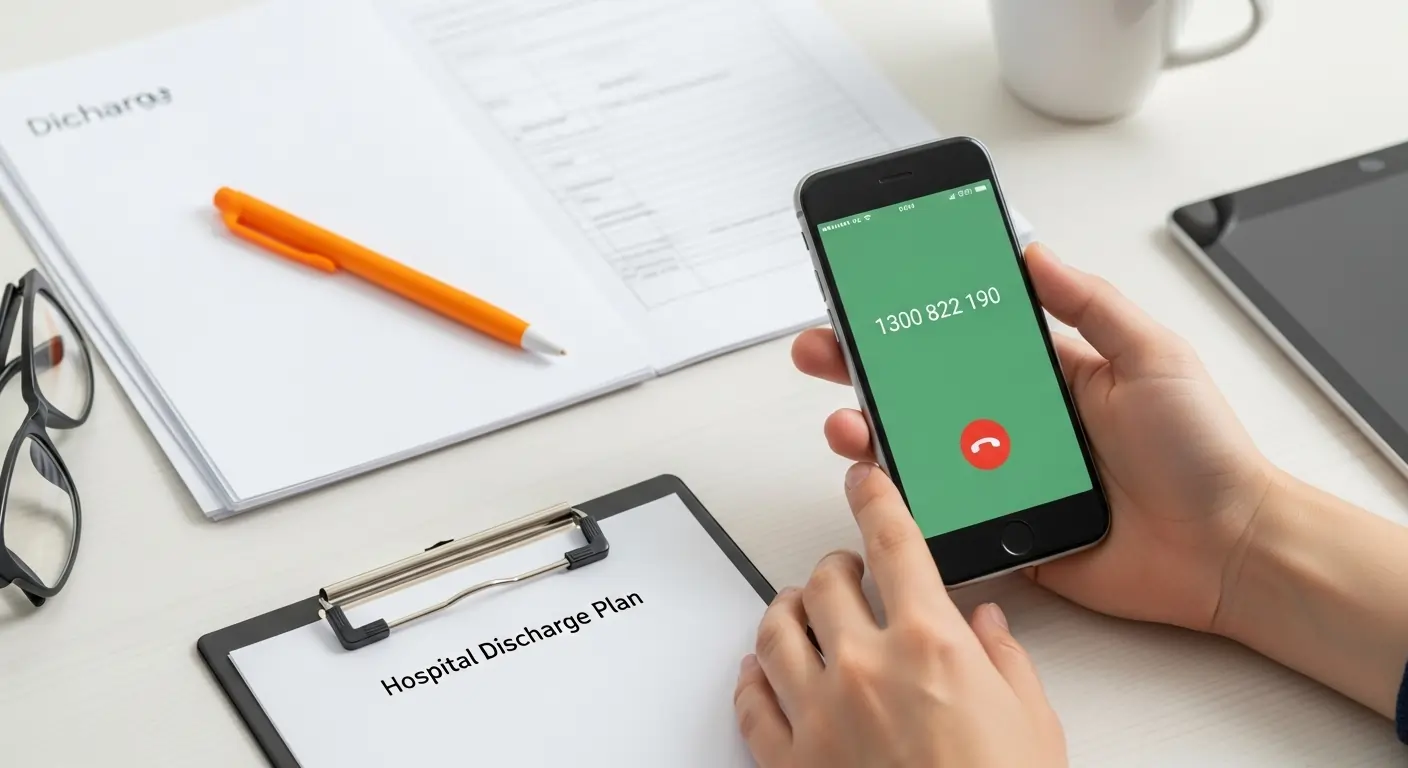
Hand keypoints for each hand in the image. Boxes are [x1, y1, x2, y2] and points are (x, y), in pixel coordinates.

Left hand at [734, 464, 1065, 766]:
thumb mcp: (1032, 723)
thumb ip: (1006, 660)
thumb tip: (988, 625)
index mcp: (929, 644)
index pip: (893, 541)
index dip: (875, 498)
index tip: (864, 480)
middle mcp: (864, 667)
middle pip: (823, 581)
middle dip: (834, 566)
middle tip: (845, 571)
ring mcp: (819, 714)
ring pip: (774, 630)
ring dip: (786, 611)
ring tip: (800, 612)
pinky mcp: (788, 762)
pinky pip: (751, 700)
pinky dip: (752, 677)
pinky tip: (763, 672)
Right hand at [792, 243, 1276, 632]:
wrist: (1227, 549)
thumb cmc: (1203, 453)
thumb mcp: (1151, 354)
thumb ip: (1089, 303)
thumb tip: (1032, 252)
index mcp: (1048, 375)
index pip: (963, 338)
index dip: (912, 318)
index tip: (867, 296)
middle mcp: (1017, 424)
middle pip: (923, 391)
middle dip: (864, 367)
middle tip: (824, 350)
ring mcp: (1005, 478)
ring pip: (919, 451)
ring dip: (871, 431)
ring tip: (848, 421)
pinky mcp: (1004, 530)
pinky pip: (940, 515)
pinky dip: (902, 500)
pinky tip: (879, 480)